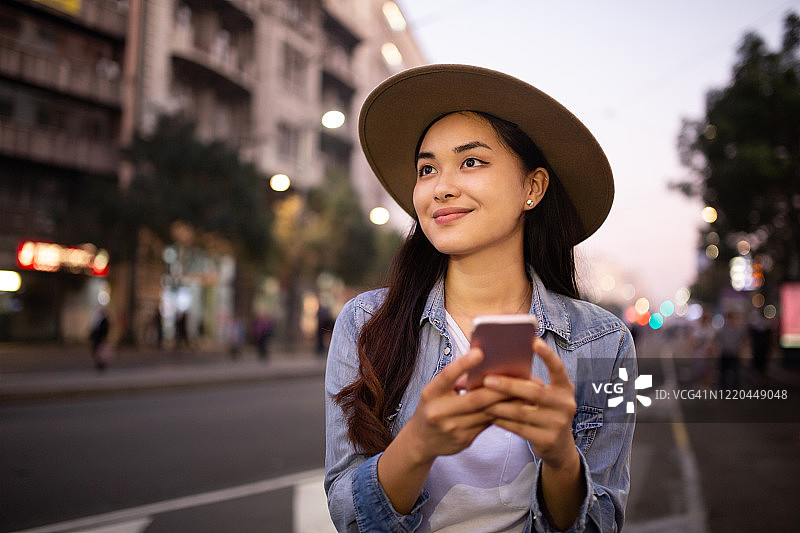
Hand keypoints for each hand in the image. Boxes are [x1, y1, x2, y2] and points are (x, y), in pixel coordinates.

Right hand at [404, 347, 509, 462]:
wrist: (421, 441)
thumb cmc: (432, 407)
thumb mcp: (435, 391)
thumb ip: (455, 380)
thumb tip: (484, 367)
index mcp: (430, 394)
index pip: (447, 376)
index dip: (463, 364)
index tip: (480, 352)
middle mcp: (439, 412)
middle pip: (475, 399)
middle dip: (498, 388)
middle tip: (518, 377)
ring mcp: (452, 429)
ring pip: (486, 413)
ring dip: (506, 402)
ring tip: (523, 391)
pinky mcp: (464, 440)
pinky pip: (487, 425)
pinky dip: (501, 414)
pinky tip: (514, 407)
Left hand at [482, 338, 577, 469]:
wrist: (559, 446)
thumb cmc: (544, 411)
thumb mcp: (545, 396)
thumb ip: (529, 383)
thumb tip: (495, 367)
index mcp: (565, 388)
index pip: (558, 368)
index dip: (547, 355)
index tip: (534, 341)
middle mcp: (565, 404)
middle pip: (533, 392)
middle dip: (508, 385)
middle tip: (487, 379)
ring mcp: (558, 424)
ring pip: (521, 412)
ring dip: (498, 405)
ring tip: (479, 398)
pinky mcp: (547, 440)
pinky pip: (518, 428)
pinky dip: (501, 420)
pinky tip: (488, 414)